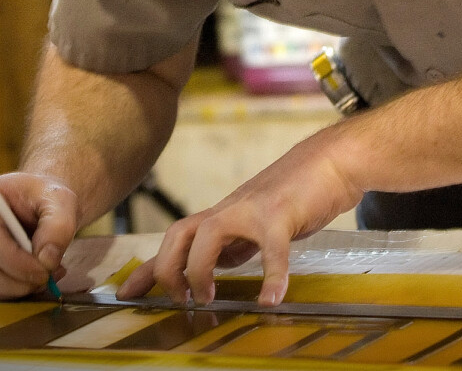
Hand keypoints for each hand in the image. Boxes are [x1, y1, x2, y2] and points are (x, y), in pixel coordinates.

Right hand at [0, 171, 79, 298]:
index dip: (16, 262)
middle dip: (18, 281)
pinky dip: (13, 291)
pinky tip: (33, 277)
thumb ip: (59, 227)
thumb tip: (45, 261)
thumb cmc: (45, 197)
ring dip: (18, 289)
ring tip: (47, 275)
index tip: (44, 271)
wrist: (39, 201)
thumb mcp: (61, 202)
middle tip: (48, 278)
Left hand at [118, 129, 363, 306]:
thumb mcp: (259, 224)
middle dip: (168, 269)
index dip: (149, 267)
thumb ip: (237, 244)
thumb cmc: (301, 192)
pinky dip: (270, 277)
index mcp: (225, 214)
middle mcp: (231, 209)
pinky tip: (271, 299)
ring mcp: (254, 209)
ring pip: (210, 233)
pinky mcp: (282, 213)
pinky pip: (272, 249)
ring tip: (209, 299)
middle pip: (179, 233)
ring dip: (202, 270)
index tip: (127, 292)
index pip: (176, 240)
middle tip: (180, 300)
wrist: (334, 160)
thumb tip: (217, 268)